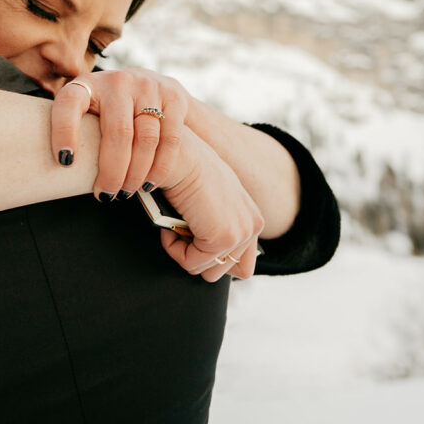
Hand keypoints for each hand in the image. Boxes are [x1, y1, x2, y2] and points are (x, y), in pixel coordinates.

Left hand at [51, 69, 190, 199]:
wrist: (150, 86)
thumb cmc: (106, 112)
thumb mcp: (87, 112)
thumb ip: (76, 131)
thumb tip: (53, 172)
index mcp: (86, 84)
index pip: (69, 104)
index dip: (64, 131)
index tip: (65, 162)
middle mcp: (117, 80)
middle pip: (117, 132)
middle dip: (112, 171)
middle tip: (106, 195)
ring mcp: (147, 85)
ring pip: (146, 139)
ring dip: (136, 173)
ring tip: (125, 192)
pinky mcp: (173, 95)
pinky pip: (170, 139)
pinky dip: (159, 168)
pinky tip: (149, 183)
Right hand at [158, 129, 263, 282]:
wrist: (176, 152)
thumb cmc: (183, 168)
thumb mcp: (207, 200)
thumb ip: (215, 224)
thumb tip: (207, 258)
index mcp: (252, 218)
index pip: (241, 265)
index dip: (212, 259)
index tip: (191, 241)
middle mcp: (253, 226)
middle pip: (221, 271)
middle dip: (195, 255)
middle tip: (180, 227)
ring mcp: (240, 233)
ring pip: (204, 270)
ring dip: (183, 251)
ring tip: (174, 223)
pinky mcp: (223, 238)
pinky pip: (190, 263)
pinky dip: (172, 246)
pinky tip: (170, 223)